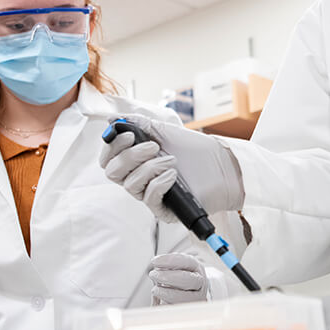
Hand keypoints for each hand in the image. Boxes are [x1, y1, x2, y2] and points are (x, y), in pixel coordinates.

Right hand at [100, 115, 243, 223]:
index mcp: (135, 161)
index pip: (108, 160)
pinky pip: (149, 198)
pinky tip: (173, 175)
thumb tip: (112, 119)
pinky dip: (159, 183)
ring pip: (130, 185)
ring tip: (172, 160)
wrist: (220, 164)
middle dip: (130, 156)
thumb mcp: (163, 131)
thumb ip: (138, 124)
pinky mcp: (163, 210)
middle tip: (153, 147)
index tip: (128, 134)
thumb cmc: (193, 149)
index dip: (111, 147)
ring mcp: (150, 195)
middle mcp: (138, 179)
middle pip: (113, 173)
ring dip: (151, 168)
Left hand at [149, 253, 208, 304]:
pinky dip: (167, 306)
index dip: (170, 260)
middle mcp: (199, 283)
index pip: (186, 261)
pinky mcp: (189, 312)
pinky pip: (177, 310)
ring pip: (185, 298)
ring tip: (155, 290)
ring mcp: (196, 298)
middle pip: (189, 280)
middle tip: (153, 275)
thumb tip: (157, 268)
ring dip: (167, 293)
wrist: (189, 293)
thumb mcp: (175, 268)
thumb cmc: (178, 279)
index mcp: (196, 268)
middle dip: (169, 277)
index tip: (154, 261)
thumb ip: (167, 267)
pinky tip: (160, 302)